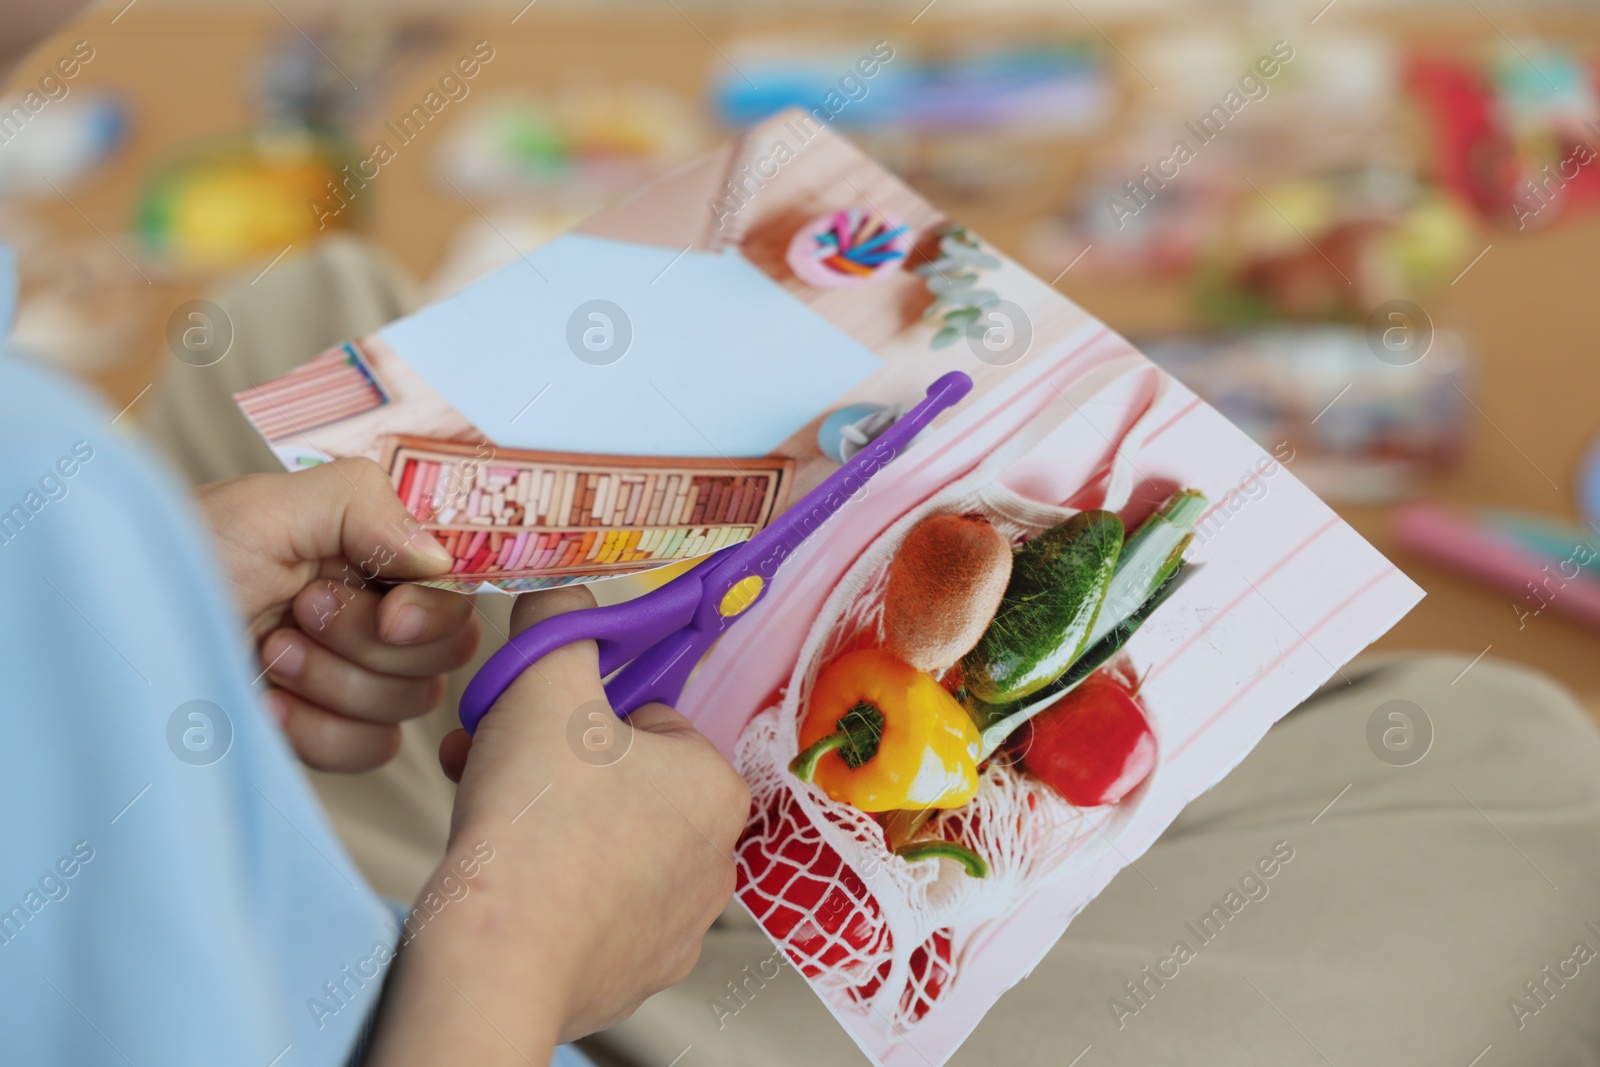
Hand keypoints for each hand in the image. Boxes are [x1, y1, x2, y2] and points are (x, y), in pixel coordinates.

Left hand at [196, 457, 480, 771]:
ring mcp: (354, 676)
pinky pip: (373, 749)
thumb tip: (438, 558)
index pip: (457, 584)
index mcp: (372, 550)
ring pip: (410, 701)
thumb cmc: (179, 560)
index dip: (436, 605)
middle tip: (299, 612)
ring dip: (334, 680)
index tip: (392, 612)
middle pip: (446, 648)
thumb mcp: (266, 507)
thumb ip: (364, 506)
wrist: (117, 632)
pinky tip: (267, 703)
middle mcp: (375, 610)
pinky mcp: (328, 732)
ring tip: (267, 651)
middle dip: (370, 640)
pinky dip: (320, 731)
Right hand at [366, 586, 748, 1063]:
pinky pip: (594, 907)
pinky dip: (555, 887)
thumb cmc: (535, 822)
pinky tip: (511, 879)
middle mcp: (716, 858)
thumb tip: (564, 593)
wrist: (499, 958)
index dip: (577, 713)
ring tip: (493, 818)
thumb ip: (560, 622)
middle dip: (558, 767)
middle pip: (625, 782)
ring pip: (607, 844)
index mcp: (716, 785)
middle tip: (497, 764)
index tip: (533, 723)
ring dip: (552, 822)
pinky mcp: (637, 971)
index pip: (646, 719)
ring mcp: (679, 924)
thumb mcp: (546, 681)